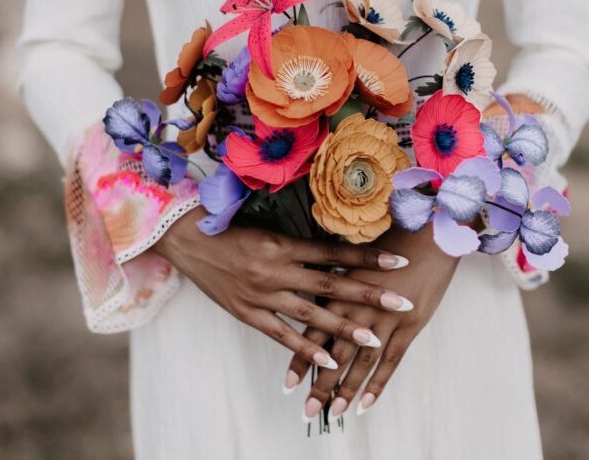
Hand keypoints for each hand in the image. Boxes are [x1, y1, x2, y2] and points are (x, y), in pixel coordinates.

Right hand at [154, 207, 413, 369]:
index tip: (398, 261)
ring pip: (311, 314)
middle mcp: (275, 269)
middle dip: (369, 294)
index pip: (334, 252)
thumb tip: (337, 244)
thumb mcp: (266, 226)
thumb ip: (298, 241)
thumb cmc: (229, 228)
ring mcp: (261, 294)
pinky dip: (307, 350)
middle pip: (331, 284)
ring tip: (374, 338)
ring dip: (344, 328)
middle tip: (402, 302)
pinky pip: (282, 335)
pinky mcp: (248, 314)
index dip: (367, 258)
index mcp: (282, 243)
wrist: (186, 240)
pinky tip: (329, 361)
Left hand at [285, 224, 458, 419]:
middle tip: (306, 410)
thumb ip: (336, 282)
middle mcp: (356, 309)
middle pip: (334, 353)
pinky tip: (366, 404)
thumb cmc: (391, 241)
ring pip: (360, 362)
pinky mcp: (407, 325)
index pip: (314, 333)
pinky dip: (377, 385)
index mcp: (339, 293)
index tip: (288, 385)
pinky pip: (390, 361)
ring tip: (335, 413)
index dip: (301, 359)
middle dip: (320, 384)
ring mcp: (382, 319)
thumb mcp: (354, 261)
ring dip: (346, 390)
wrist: (427, 236)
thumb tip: (317, 297)